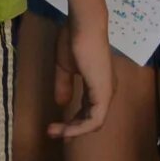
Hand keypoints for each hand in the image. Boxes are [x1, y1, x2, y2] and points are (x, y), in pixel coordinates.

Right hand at [51, 17, 115, 139]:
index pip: (88, 109)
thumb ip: (64, 85)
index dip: (73, 120)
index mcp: (98, 84)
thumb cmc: (74, 41)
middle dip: (72, 129)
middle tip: (53, 133)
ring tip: (55, 132)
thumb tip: (61, 103)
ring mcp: (106, 94)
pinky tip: (66, 128)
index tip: (54, 126)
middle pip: (91, 119)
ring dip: (74, 130)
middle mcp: (105, 92)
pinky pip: (95, 120)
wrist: (84, 27)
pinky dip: (80, 127)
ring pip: (93, 123)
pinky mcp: (104, 95)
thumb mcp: (65, 67)